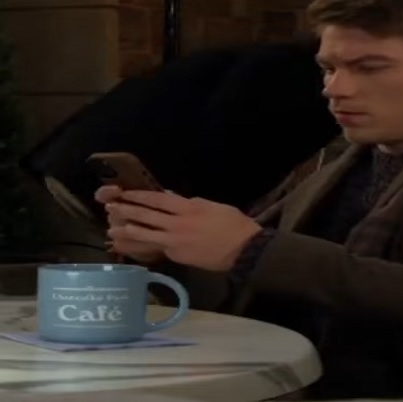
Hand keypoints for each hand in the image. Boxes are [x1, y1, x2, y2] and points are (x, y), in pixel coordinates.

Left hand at [105, 190, 261, 271]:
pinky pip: (158, 249)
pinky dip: (144, 246)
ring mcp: (176, 242)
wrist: (244, 250)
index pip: (157, 199)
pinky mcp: (178, 256)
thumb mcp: (213, 206)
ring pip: (146, 235)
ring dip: (128, 231)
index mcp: (188, 208)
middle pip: (146, 216)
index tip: (125, 193)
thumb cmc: (234, 224)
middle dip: (127, 211)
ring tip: (112, 229)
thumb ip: (191, 203)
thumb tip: (172, 198)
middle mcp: (178, 224)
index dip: (139, 196)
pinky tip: (133, 246)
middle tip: (110, 208)